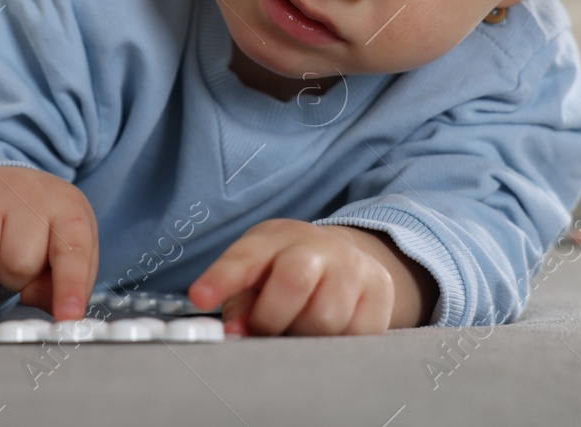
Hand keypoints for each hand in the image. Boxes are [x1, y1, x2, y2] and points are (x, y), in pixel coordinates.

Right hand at [0, 165, 98, 320]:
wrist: (10, 186)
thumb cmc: (41, 229)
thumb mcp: (64, 255)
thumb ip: (62, 287)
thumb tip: (41, 301)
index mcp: (69, 212)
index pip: (72, 254)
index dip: (69, 289)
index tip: (68, 318)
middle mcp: (31, 192)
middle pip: (16, 265)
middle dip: (11, 276)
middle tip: (12, 258)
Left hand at [188, 219, 434, 335]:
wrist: (344, 258)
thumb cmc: (285, 270)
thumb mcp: (256, 274)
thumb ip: (240, 303)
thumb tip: (236, 333)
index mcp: (275, 238)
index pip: (245, 255)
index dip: (221, 278)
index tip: (200, 298)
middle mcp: (318, 245)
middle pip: (294, 282)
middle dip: (271, 318)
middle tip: (266, 328)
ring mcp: (354, 267)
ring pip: (326, 318)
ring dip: (304, 334)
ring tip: (299, 326)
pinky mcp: (380, 294)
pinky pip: (355, 334)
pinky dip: (334, 342)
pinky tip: (326, 330)